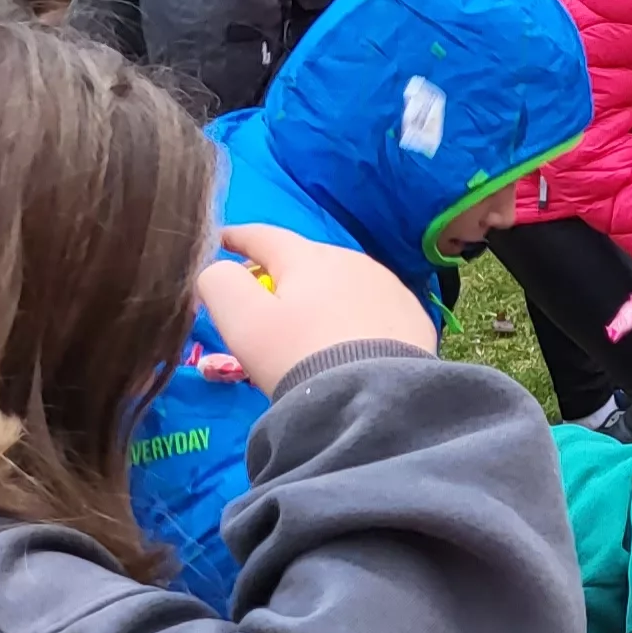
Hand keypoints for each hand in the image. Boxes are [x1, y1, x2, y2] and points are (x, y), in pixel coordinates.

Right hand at [193, 224, 437, 394]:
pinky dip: (352, 316)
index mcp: (309, 257)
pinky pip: (371, 307)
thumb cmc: (298, 354)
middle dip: (280, 274)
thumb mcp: (243, 320)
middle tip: (260, 299)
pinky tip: (347, 340)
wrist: (373, 395)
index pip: (264, 237)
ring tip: (305, 325)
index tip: (220, 240)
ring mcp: (388, 286)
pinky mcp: (412, 316)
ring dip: (319, 295)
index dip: (237, 238)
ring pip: (341, 283)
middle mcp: (353, 260)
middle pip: (305, 260)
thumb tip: (219, 269)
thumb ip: (220, 284)